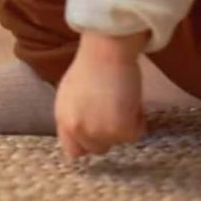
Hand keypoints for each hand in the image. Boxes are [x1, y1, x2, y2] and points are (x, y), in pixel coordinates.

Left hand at [55, 32, 147, 159]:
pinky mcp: (119, 130)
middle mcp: (77, 129)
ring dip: (123, 124)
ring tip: (122, 99)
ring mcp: (98, 132)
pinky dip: (137, 119)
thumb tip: (86, 129)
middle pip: (97, 148)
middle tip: (115, 111)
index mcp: (63, 118)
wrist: (105, 49)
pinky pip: (135, 134)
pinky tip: (131, 99)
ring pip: (118, 141)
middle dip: (108, 133)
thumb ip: (76, 115)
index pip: (73, 150)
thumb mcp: (72, 93)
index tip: (100, 133)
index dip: (88, 143)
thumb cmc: (92, 63)